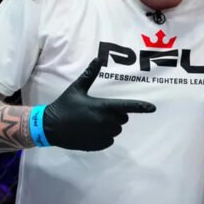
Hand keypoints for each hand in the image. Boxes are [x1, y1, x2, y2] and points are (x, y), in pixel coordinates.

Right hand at [41, 58, 156, 150]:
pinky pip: (109, 140)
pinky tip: (91, 131)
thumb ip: (90, 74)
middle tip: (99, 110)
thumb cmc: (64, 105)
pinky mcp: (98, 145)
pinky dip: (104, 136)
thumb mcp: (77, 88)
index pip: (127, 106)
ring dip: (110, 125)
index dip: (141, 107)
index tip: (153, 108)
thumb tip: (97, 58)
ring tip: (92, 121)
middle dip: (116, 114)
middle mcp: (105, 122)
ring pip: (116, 129)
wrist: (50, 127)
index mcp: (102, 106)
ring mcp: (102, 135)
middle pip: (123, 118)